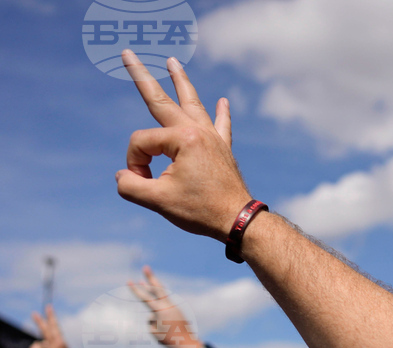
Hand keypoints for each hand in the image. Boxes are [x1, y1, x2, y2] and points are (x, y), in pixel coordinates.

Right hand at [28, 306, 76, 347]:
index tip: (35, 312)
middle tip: (49, 306)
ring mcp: (62, 346)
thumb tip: (38, 343)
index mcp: (57, 343)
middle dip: (49, 317)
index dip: (40, 320)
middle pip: (52, 328)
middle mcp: (61, 342)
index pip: (47, 328)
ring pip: (45, 345)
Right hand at [116, 50, 251, 241]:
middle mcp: (199, 131)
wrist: (239, 221)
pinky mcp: (223, 149)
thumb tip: (123, 175)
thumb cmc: (201, 210)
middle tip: (128, 52)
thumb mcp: (157, 201)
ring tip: (172, 61)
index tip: (145, 182)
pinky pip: (222, 126)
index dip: (135, 164)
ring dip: (181, 82)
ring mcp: (213, 138)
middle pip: (161, 100)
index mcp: (182, 139)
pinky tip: (224, 101)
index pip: (141, 143)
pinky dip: (222, 113)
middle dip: (141, 76)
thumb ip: (130, 186)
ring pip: (193, 103)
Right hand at [128, 265, 201, 347]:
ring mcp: (174, 307)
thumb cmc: (169, 340)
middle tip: (146, 267)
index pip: (145, 297)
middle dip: (151, 277)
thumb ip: (151, 321)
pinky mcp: (177, 311)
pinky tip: (163, 319)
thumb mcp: (154, 331)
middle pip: (158, 288)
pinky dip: (160, 306)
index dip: (136, 289)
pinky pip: (165, 306)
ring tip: (143, 281)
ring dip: (152, 288)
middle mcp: (169, 306)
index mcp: (161, 310)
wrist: (187, 344)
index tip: (128, 280)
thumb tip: (153, 316)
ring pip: (162, 296)